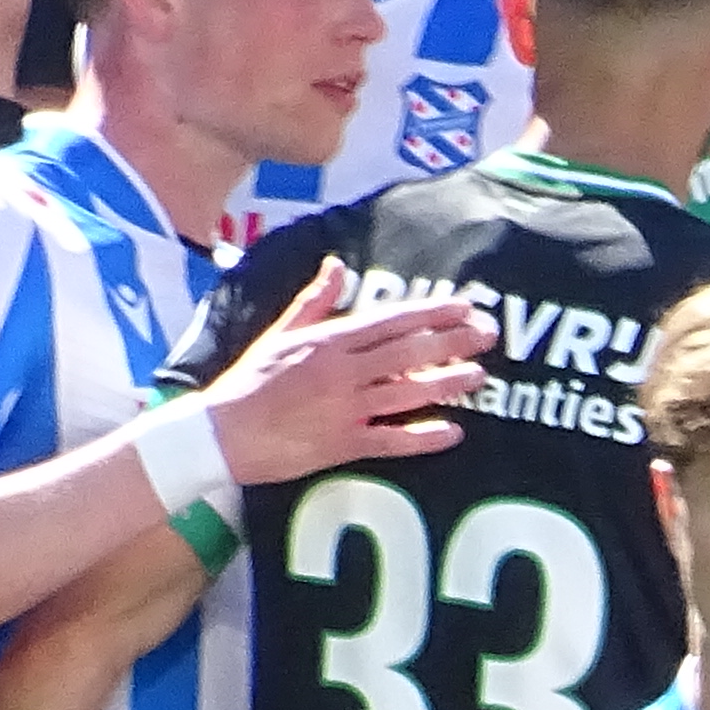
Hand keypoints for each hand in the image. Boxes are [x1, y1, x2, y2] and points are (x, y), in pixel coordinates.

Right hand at [205, 262, 493, 480]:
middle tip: (489, 334)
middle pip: (407, 352)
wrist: (221, 433)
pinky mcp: (342, 445)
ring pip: (406, 392)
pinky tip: (452, 432)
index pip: (391, 320)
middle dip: (451, 341)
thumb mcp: (279, 332)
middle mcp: (341, 371)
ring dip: (446, 383)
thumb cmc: (249, 381)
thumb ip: (315, 300)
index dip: (431, 313)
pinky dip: (421, 437)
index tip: (464, 306)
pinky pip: (390, 440)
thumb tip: (337, 265)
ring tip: (480, 375)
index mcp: (328, 340)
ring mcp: (344, 409)